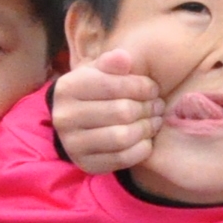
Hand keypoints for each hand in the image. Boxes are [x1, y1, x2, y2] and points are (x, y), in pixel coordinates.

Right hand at [53, 51, 161, 173]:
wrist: (74, 124)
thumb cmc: (93, 93)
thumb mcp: (97, 72)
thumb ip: (111, 63)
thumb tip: (124, 57)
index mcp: (67, 88)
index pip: (112, 85)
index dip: (140, 86)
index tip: (153, 88)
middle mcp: (64, 117)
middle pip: (121, 112)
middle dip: (147, 108)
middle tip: (158, 105)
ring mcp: (73, 144)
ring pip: (122, 137)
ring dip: (146, 129)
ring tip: (154, 121)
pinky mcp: (85, 164)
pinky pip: (122, 158)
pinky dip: (141, 149)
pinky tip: (146, 139)